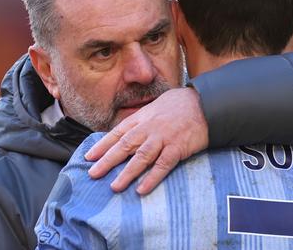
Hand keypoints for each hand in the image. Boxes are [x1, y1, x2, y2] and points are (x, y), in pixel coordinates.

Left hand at [84, 87, 208, 194]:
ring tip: (114, 186)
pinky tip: (142, 189)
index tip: (89, 157)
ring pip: (141, 157)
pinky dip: (152, 178)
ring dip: (127, 173)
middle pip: (125, 145)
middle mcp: (149, 128)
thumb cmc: (179, 105)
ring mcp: (163, 138)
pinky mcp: (178, 148)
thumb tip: (126, 132)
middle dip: (107, 161)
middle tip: (93, 174)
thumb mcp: (155, 107)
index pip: (117, 132)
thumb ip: (141, 120)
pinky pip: (163, 165)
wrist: (204, 103)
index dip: (102, 145)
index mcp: (142, 118)